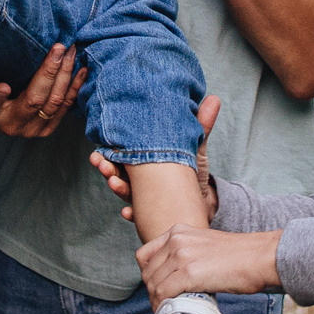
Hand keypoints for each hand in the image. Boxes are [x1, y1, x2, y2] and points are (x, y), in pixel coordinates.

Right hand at [0, 44, 85, 138]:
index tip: (2, 86)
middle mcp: (10, 125)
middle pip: (33, 101)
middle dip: (48, 72)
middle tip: (57, 47)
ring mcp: (31, 129)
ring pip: (54, 104)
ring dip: (65, 76)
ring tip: (70, 51)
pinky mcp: (47, 126)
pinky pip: (66, 108)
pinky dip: (75, 87)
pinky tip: (80, 68)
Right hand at [91, 95, 220, 223]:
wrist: (205, 200)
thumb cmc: (193, 172)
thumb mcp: (195, 148)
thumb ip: (199, 126)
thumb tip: (214, 98)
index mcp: (145, 160)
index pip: (122, 154)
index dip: (109, 152)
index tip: (99, 149)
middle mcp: (140, 178)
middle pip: (118, 172)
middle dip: (107, 169)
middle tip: (102, 164)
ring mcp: (144, 196)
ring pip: (125, 192)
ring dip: (117, 188)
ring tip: (114, 183)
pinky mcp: (153, 213)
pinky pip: (140, 215)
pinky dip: (133, 214)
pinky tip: (128, 212)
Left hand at [137, 224, 281, 299]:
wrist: (260, 257)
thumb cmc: (239, 256)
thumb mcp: (204, 244)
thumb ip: (185, 254)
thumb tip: (172, 277)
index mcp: (178, 231)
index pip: (144, 255)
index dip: (148, 275)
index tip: (157, 287)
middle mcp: (176, 240)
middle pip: (147, 272)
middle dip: (151, 291)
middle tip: (162, 304)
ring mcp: (182, 256)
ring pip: (153, 284)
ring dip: (156, 301)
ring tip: (166, 309)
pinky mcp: (189, 273)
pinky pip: (163, 293)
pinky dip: (162, 306)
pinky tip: (169, 311)